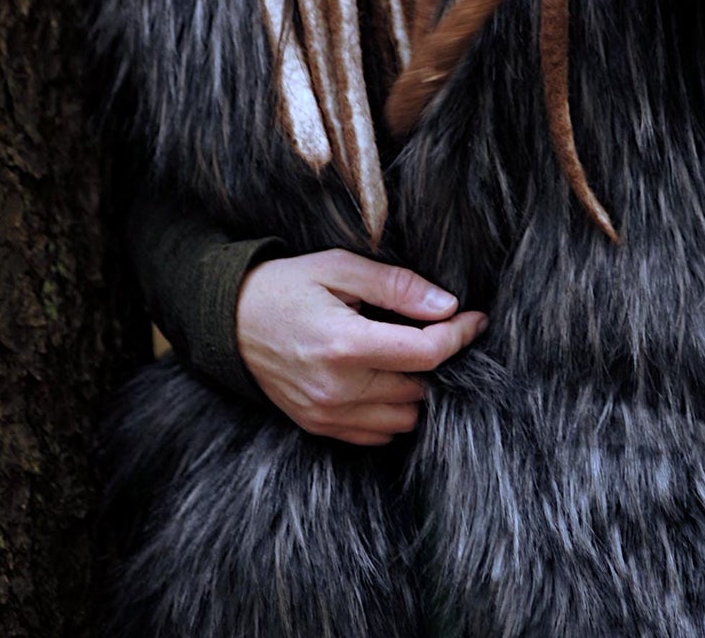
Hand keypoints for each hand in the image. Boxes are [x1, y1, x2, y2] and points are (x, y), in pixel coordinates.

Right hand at [235, 249, 487, 445]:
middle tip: (434, 328)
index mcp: (345, 345)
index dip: (459, 335)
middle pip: (420, 388)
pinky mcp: (319, 428)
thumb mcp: (338, 268)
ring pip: (404, 418)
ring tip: (406, 354)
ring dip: (416, 388)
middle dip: (436, 358)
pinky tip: (383, 379)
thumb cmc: (285, 286)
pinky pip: (378, 436)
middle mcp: (338, 389)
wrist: (228, 321)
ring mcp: (327, 415)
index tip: (476, 318)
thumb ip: (395, 285)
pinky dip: (392, 412)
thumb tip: (446, 304)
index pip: (425, 352)